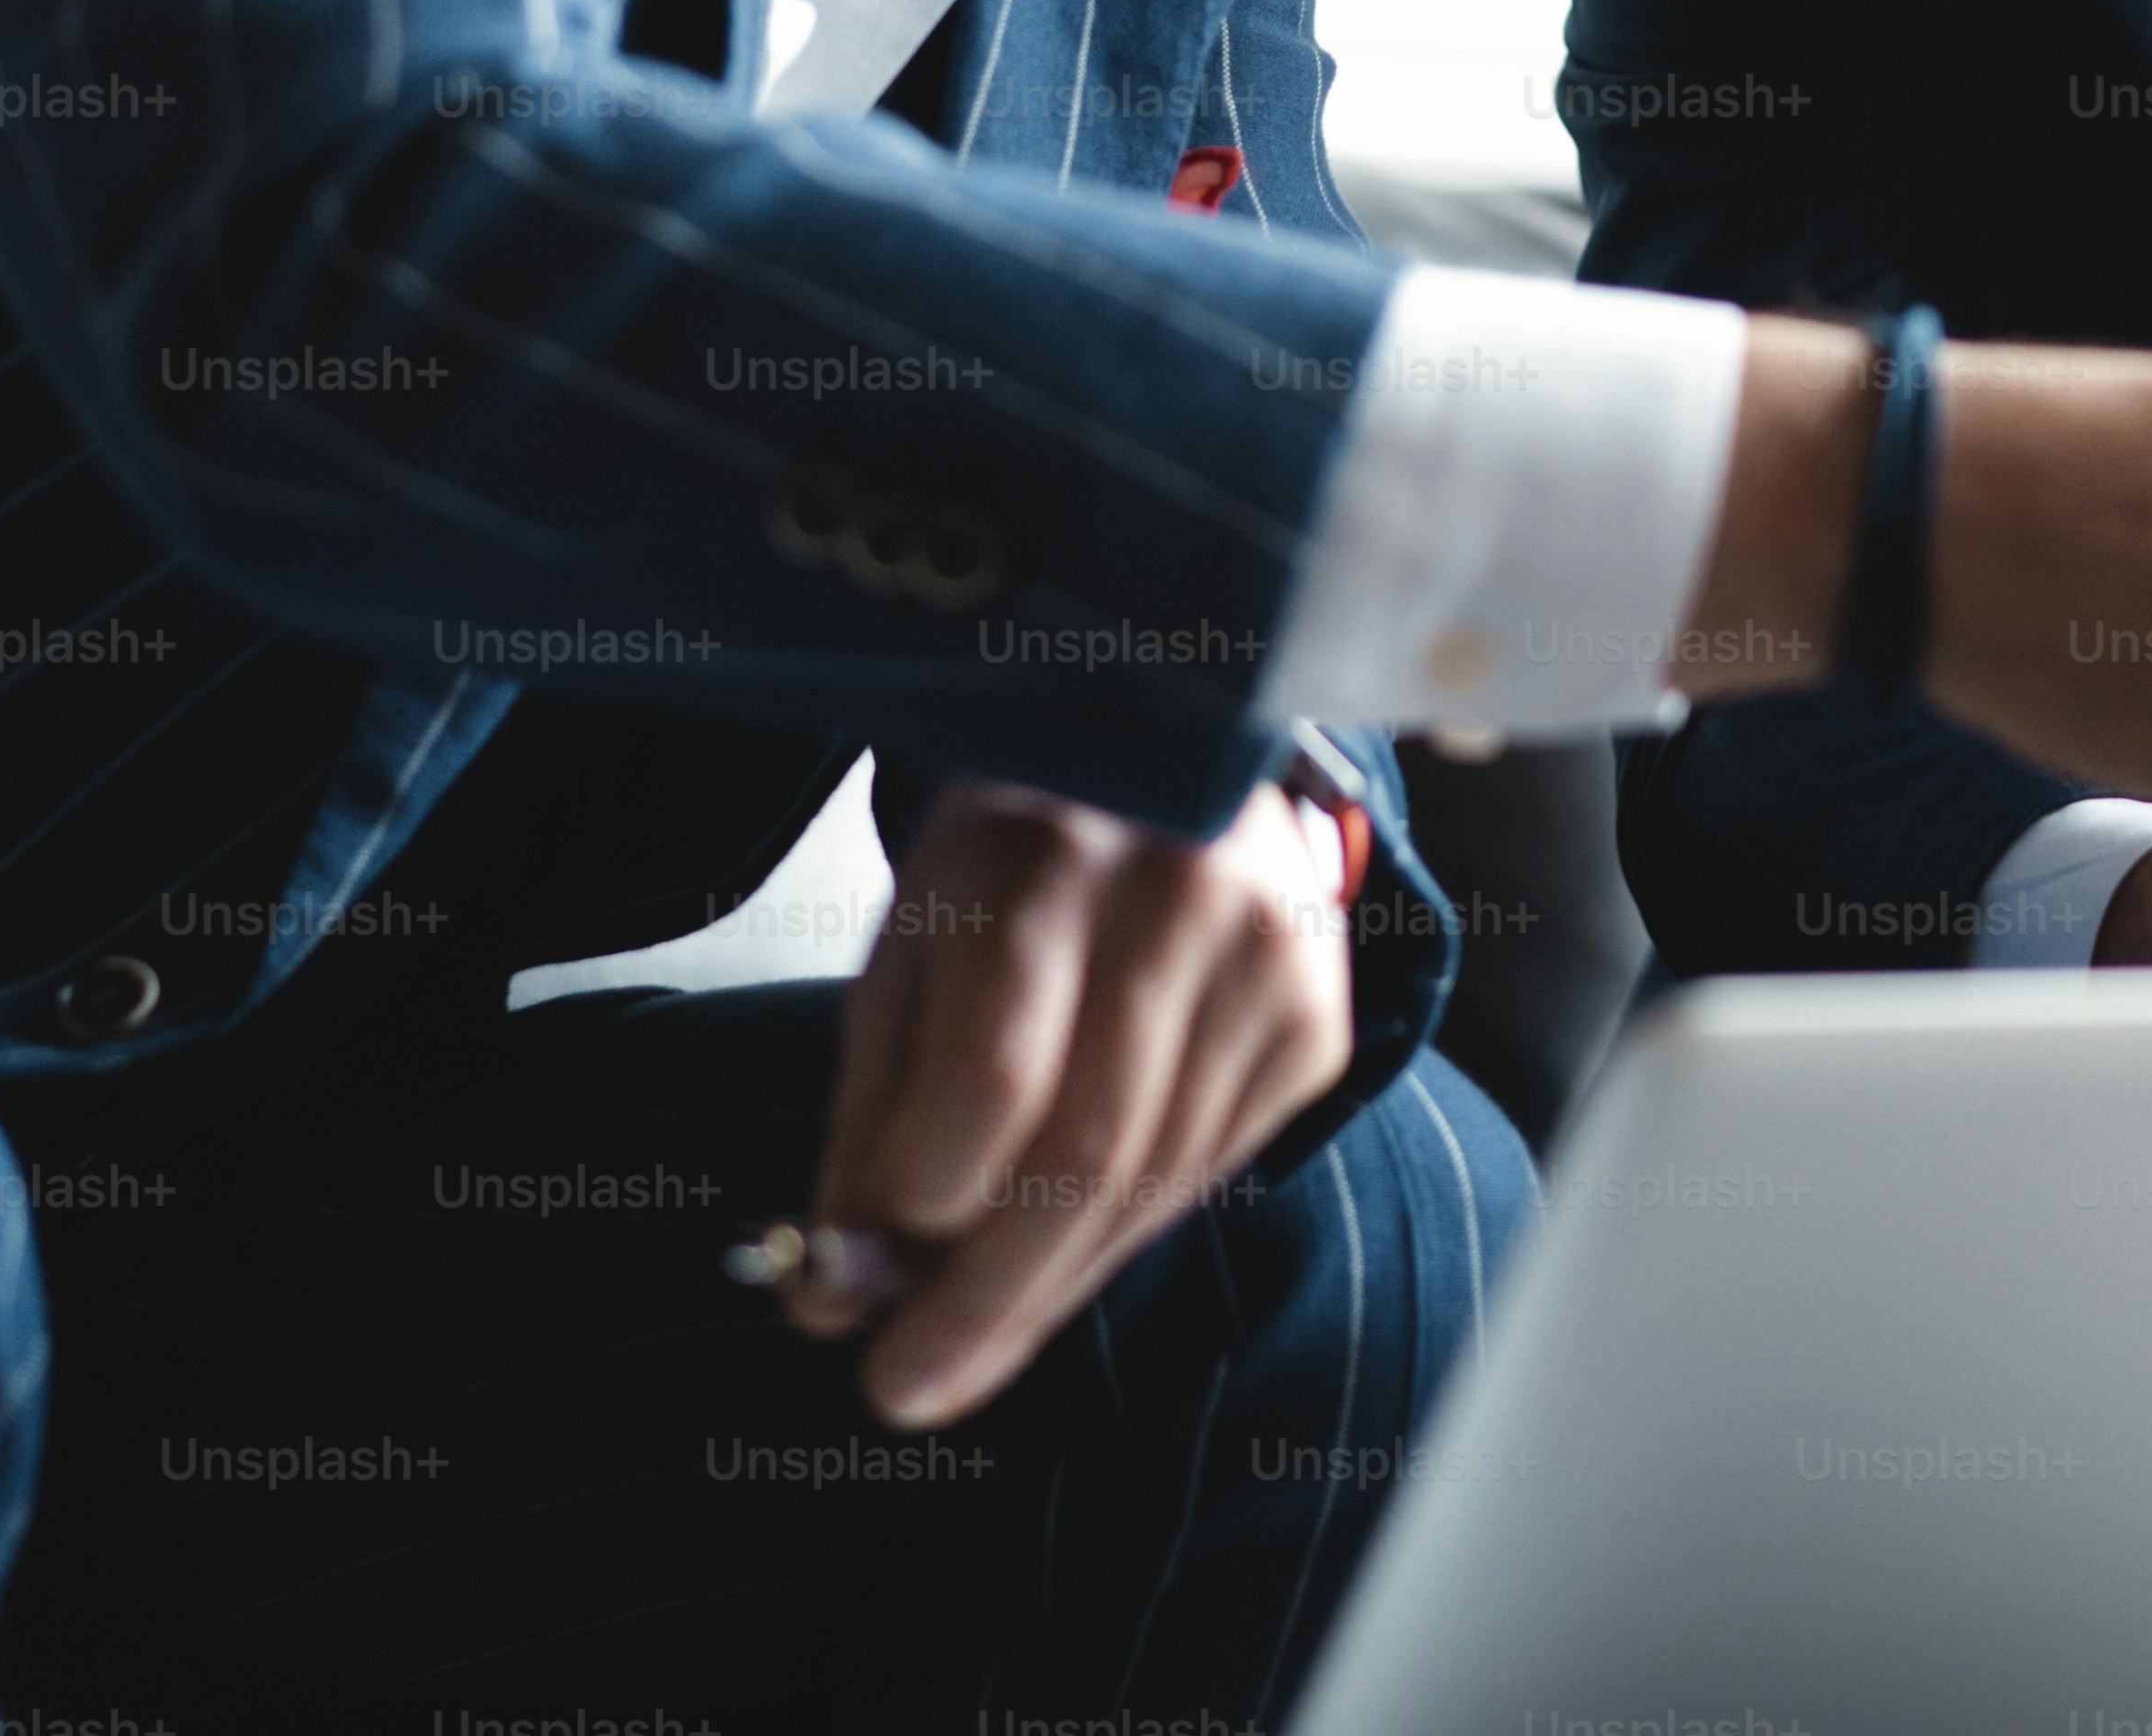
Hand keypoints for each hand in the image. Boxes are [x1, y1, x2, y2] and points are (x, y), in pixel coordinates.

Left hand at [790, 774, 1353, 1425]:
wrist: (1178, 758)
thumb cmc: (1014, 861)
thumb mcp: (911, 949)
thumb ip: (873, 1118)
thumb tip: (834, 1295)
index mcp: (1047, 857)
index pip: (998, 1070)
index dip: (929, 1193)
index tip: (856, 1281)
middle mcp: (1177, 900)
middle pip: (1086, 1153)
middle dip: (985, 1302)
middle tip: (903, 1393)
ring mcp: (1267, 963)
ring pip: (1152, 1184)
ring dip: (1048, 1286)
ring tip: (967, 1344)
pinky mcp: (1317, 1021)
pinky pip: (1208, 1173)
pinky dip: (1121, 1234)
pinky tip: (1061, 1256)